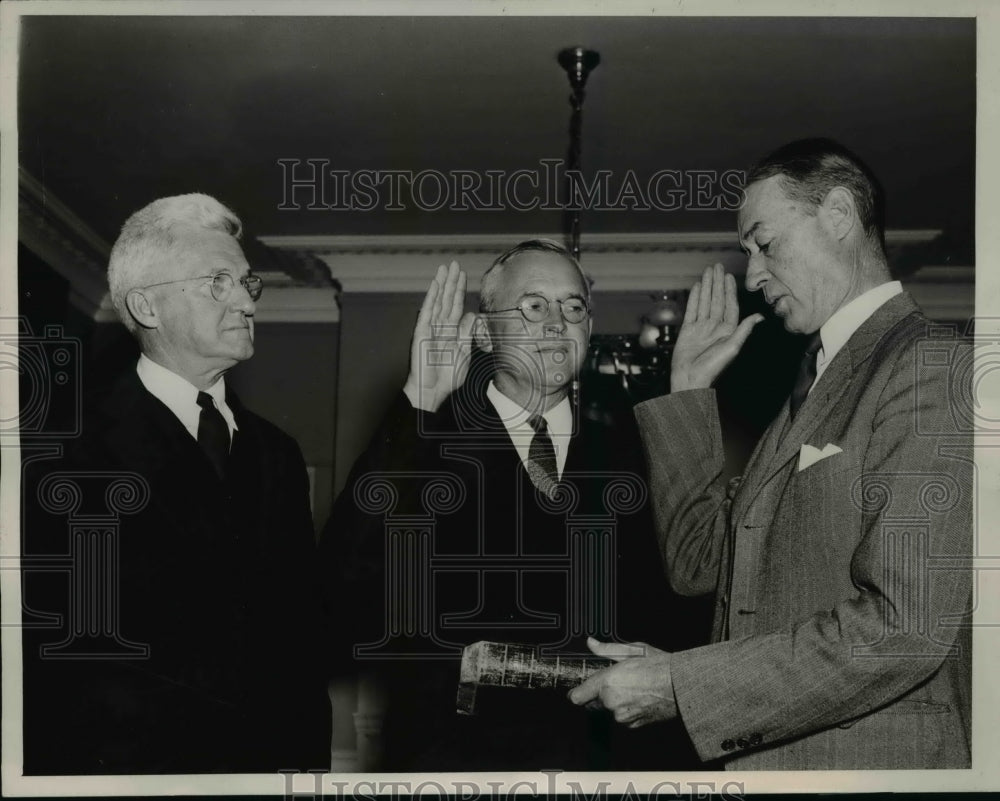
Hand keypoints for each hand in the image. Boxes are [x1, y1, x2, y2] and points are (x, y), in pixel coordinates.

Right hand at [402, 261, 476, 411]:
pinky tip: (435, 285)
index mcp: (451, 332)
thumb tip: (470, 315)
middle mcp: (440, 327)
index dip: (459, 291)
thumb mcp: (464, 353)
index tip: (463, 275)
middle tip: (455, 264)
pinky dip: (431, 298)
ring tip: (445, 268)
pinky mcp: (422, 333)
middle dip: (451, 282)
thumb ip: (466, 334)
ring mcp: (430, 328)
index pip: (456, 306)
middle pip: (447, 299)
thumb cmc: (447, 377)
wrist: (433, 391)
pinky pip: (427, 312)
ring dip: (442, 284)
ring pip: (438, 301)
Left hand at [567, 636, 677, 727]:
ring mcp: (623, 716)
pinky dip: (626, 709)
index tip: (578, 690)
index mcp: (608, 683)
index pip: (578, 696)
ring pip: (609, 710)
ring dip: (615, 702)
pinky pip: (622, 717)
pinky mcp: (633, 724)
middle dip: (600, 694)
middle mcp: (612, 702)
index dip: (577, 693)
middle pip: (593, 702)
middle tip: (617, 682)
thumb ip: (607, 649)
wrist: (682, 687)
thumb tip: (592, 644)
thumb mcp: (633, 650)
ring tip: (632, 688)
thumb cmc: (661, 667)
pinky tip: (639, 697)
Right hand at [670, 263, 763, 391]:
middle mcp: (715, 327)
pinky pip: (692, 310)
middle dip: (717, 283)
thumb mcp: (732, 348)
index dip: (729, 289)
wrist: (690, 379)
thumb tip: (761, 317)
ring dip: (706, 286)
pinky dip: (694, 298)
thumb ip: (744, 330)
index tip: (728, 275)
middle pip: (717, 300)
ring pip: (705, 302)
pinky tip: (696, 287)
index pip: (730, 305)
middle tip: (717, 266)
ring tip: (707, 272)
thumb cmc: (713, 368)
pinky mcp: (688, 330)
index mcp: (728, 330)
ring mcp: (701, 328)